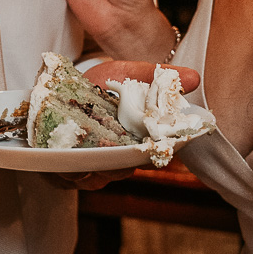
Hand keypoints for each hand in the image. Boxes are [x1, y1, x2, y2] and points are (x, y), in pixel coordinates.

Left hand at [41, 59, 200, 191]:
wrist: (58, 85)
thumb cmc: (99, 82)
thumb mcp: (127, 73)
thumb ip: (156, 76)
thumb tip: (195, 77)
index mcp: (135, 139)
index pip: (152, 154)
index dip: (154, 153)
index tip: (152, 146)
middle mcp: (115, 158)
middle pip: (124, 169)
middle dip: (121, 165)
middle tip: (118, 153)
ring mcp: (90, 167)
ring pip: (98, 178)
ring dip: (94, 171)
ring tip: (88, 159)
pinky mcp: (64, 171)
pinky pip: (69, 180)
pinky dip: (69, 173)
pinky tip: (67, 163)